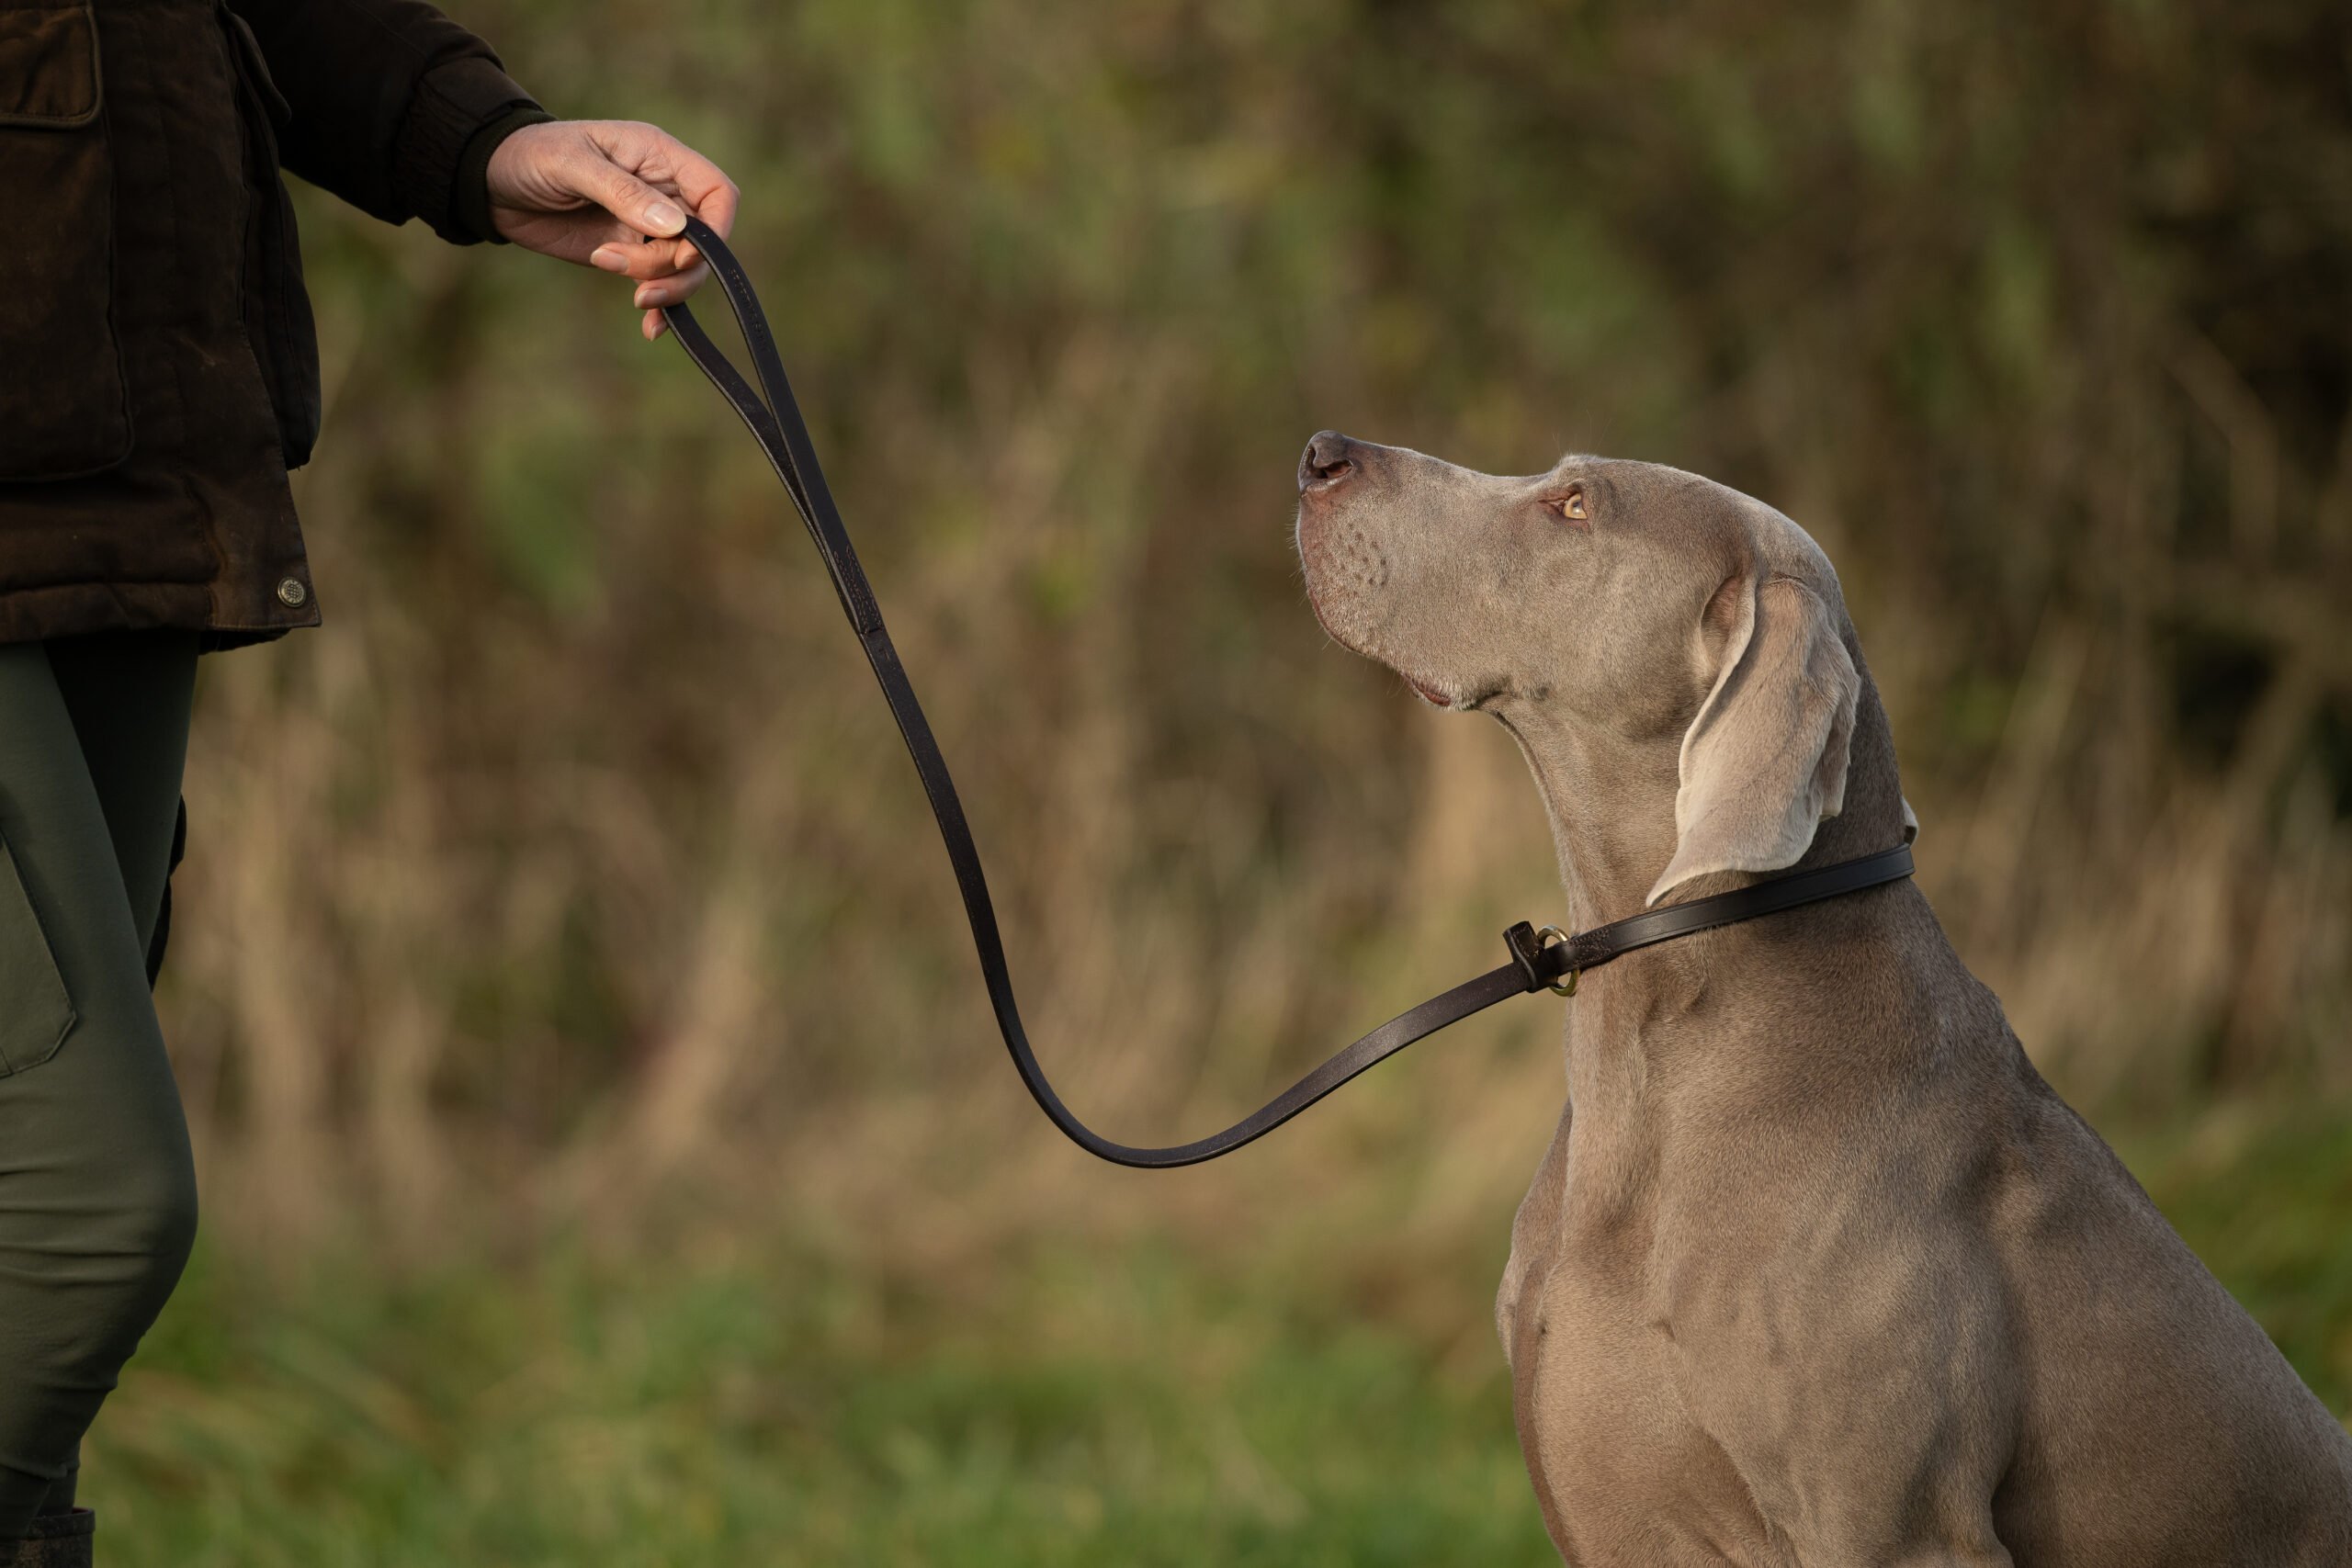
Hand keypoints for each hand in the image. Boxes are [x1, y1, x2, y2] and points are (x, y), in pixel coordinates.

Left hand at [484, 119, 739, 341]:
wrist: (490, 181)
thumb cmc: (530, 155)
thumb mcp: (572, 165)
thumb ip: (623, 193)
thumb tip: (675, 226)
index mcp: (659, 157)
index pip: (718, 194)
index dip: (716, 229)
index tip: (685, 255)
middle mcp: (663, 192)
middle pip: (705, 241)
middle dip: (676, 266)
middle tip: (634, 277)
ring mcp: (647, 226)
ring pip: (683, 268)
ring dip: (661, 286)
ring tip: (616, 278)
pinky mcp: (629, 253)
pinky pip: (659, 284)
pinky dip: (659, 309)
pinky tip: (649, 328)